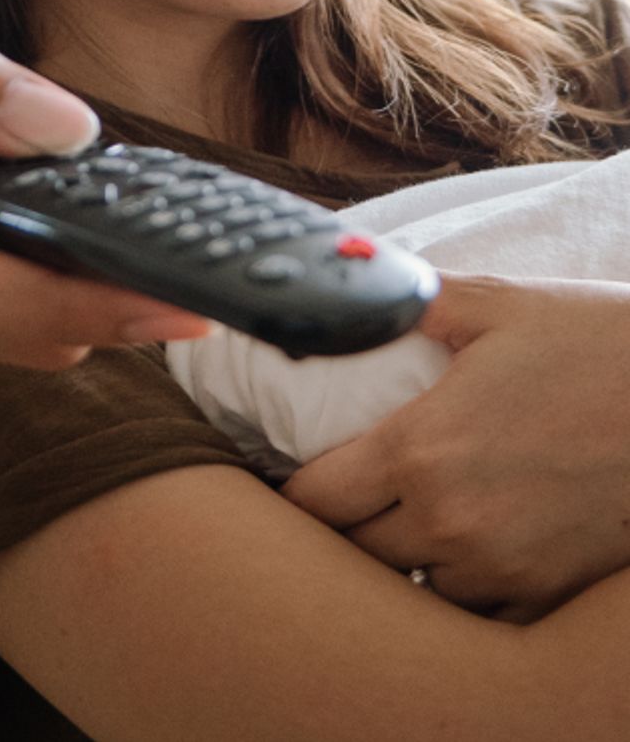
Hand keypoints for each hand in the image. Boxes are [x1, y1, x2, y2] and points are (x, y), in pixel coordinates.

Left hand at [283, 274, 629, 617]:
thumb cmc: (600, 345)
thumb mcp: (496, 304)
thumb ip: (414, 300)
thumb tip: (360, 279)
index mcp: (420, 448)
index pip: (314, 500)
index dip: (294, 491)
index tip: (296, 476)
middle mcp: (450, 521)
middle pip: (352, 553)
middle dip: (339, 529)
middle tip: (345, 500)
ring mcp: (503, 569)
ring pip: (413, 589)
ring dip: (400, 561)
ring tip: (402, 525)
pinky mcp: (550, 596)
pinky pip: (478, 613)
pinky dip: (462, 588)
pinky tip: (466, 550)